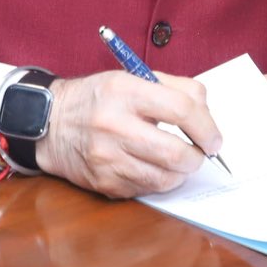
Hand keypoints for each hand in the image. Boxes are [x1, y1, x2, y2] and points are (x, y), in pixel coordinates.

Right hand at [36, 71, 223, 198]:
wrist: (52, 123)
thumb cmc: (100, 98)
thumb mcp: (133, 77)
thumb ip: (176, 88)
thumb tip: (207, 114)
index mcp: (125, 91)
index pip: (181, 110)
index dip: (206, 127)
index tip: (214, 138)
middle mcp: (114, 125)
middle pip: (175, 153)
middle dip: (197, 157)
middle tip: (200, 153)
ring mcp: (107, 158)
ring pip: (164, 178)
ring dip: (181, 172)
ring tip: (178, 160)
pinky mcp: (104, 183)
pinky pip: (147, 189)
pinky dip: (159, 180)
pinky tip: (154, 167)